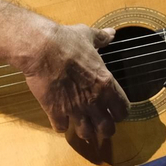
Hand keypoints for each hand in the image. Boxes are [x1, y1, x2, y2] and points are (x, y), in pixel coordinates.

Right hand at [18, 24, 129, 144]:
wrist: (42, 49)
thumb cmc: (67, 41)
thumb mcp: (88, 35)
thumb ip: (101, 38)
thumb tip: (111, 33)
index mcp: (106, 83)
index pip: (122, 109)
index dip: (120, 112)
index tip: (115, 111)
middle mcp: (93, 100)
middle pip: (107, 128)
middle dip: (105, 129)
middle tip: (100, 124)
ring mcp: (74, 108)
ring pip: (86, 133)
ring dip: (85, 130)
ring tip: (82, 126)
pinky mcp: (55, 112)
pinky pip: (61, 127)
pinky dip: (61, 125)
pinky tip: (59, 118)